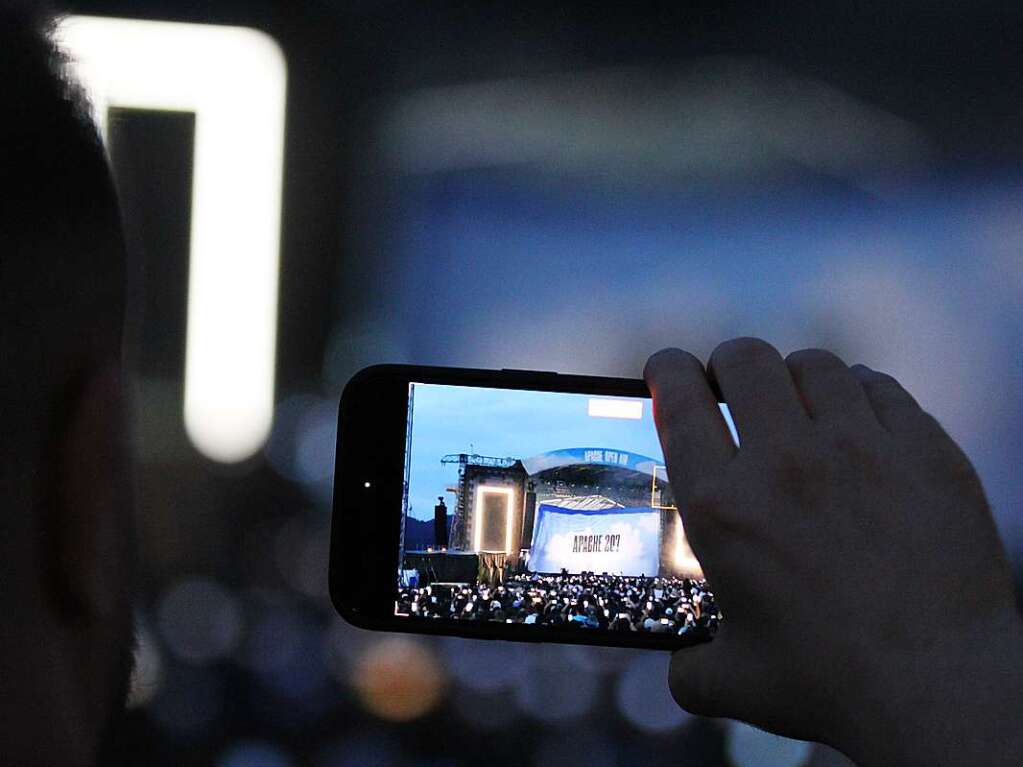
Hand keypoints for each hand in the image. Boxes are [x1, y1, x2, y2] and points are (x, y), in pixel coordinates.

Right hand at [645, 338, 1022, 765]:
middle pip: (744, 359)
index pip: (679, 401)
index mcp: (723, 506)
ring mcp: (859, 447)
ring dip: (793, 377)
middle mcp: (784, 461)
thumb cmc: (831, 685)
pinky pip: (880, 388)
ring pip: (813, 366)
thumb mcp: (734, 682)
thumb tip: (681, 669)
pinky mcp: (924, 450)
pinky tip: (858, 418)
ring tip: (797, 403)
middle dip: (728, 363)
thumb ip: (690, 667)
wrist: (943, 688)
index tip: (666, 369)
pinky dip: (858, 393)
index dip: (665, 370)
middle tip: (731, 386)